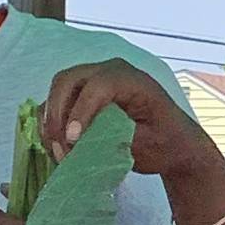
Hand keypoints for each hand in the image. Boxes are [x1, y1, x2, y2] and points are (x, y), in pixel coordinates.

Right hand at [41, 59, 224, 224]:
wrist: (174, 144)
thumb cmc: (167, 143)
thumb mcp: (148, 144)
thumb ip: (116, 139)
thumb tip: (81, 142)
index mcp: (132, 79)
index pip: (97, 85)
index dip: (81, 111)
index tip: (73, 140)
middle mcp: (109, 72)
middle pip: (68, 81)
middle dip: (57, 114)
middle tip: (60, 148)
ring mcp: (93, 80)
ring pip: (58, 89)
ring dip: (51, 120)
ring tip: (58, 152)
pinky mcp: (83, 95)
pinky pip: (58, 101)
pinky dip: (51, 122)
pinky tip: (56, 146)